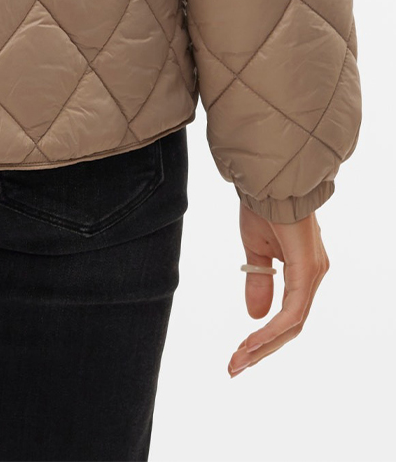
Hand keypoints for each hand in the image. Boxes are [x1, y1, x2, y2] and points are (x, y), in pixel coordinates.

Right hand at [229, 205, 328, 375]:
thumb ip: (258, 281)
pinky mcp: (308, 271)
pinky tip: (252, 341)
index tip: (239, 353)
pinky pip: (293, 311)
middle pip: (291, 327)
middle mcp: (313, 276)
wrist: (266, 180)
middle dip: (261, 350)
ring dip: (263, 345)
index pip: (287, 316)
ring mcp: (313, 274)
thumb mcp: (255, 250)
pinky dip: (271, 329)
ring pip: (293, 324)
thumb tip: (255, 315)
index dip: (264, 338)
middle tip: (234, 367)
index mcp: (302, 271)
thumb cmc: (262, 207)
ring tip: (238, 360)